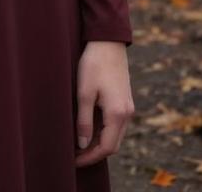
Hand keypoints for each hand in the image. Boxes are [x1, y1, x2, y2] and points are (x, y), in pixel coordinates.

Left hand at [74, 40, 133, 167]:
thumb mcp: (84, 92)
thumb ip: (84, 120)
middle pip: (113, 145)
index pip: (106, 148)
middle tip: (74, 155)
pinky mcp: (124, 100)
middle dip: (94, 153)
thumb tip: (82, 144)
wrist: (108, 41)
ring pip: (115, 135)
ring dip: (99, 142)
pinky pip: (116, 124)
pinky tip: (89, 127)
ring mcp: (128, 107)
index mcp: (117, 114)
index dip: (90, 157)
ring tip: (78, 142)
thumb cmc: (94, 64)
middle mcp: (127, 113)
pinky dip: (104, 131)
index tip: (73, 160)